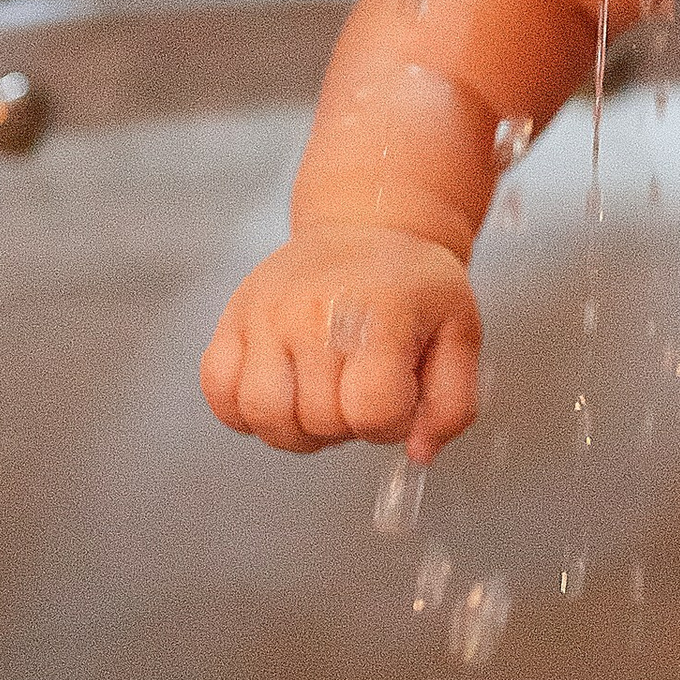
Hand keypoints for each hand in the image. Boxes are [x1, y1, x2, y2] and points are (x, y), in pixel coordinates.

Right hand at [201, 225, 480, 457]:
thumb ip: (452, 405)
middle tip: (360, 393)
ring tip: (320, 400)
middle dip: (348, 427)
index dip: (391, 423)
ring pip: (263, 414)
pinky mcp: (233, 317)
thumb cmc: (414, 285)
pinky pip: (218, 391)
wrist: (368, 226)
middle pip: (319, 420)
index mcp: (379, 312)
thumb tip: (418, 452)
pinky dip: (244, 411)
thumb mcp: (461, 333)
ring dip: (295, 429)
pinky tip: (281, 393)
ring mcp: (267, 313)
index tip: (398, 396)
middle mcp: (315, 310)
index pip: (373, 411)